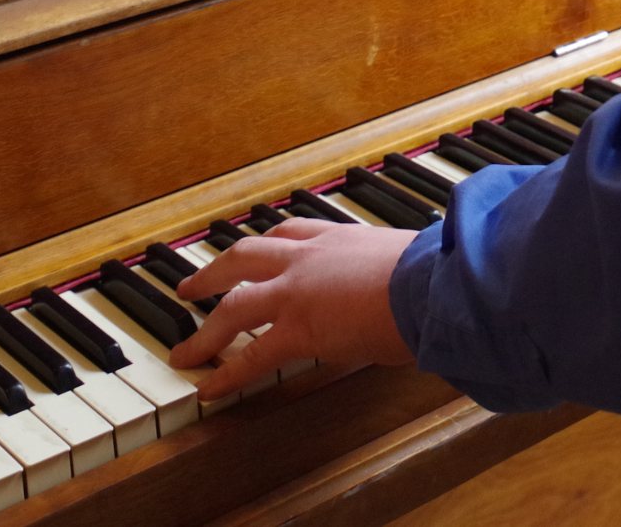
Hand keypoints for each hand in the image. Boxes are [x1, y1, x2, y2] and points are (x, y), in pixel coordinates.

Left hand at [170, 218, 418, 398]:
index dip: (264, 244)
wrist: (431, 285)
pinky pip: (251, 355)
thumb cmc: (434, 274)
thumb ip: (391, 272)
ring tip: (185, 350)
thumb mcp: (406, 259)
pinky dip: (226, 373)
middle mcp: (310, 257)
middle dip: (213, 272)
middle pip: (245, 256)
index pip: (290, 231)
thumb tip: (406, 289)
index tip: (250, 251)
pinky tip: (209, 389)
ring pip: (234, 305)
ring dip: (205, 330)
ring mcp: (297, 291)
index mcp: (340, 237)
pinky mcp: (297, 329)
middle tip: (190, 286)